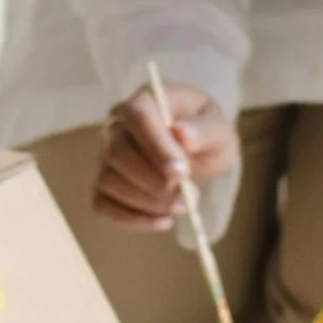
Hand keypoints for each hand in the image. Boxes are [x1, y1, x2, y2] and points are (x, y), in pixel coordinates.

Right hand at [94, 82, 237, 230]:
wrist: (198, 150)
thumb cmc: (205, 134)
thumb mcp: (219, 129)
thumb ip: (204, 130)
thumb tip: (181, 134)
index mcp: (145, 100)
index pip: (136, 116)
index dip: (155, 145)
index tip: (181, 172)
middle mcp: (117, 125)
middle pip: (116, 151)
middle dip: (151, 179)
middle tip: (188, 195)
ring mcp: (106, 156)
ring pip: (108, 180)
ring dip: (147, 201)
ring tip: (183, 206)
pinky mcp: (105, 184)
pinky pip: (102, 204)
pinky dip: (132, 218)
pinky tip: (164, 221)